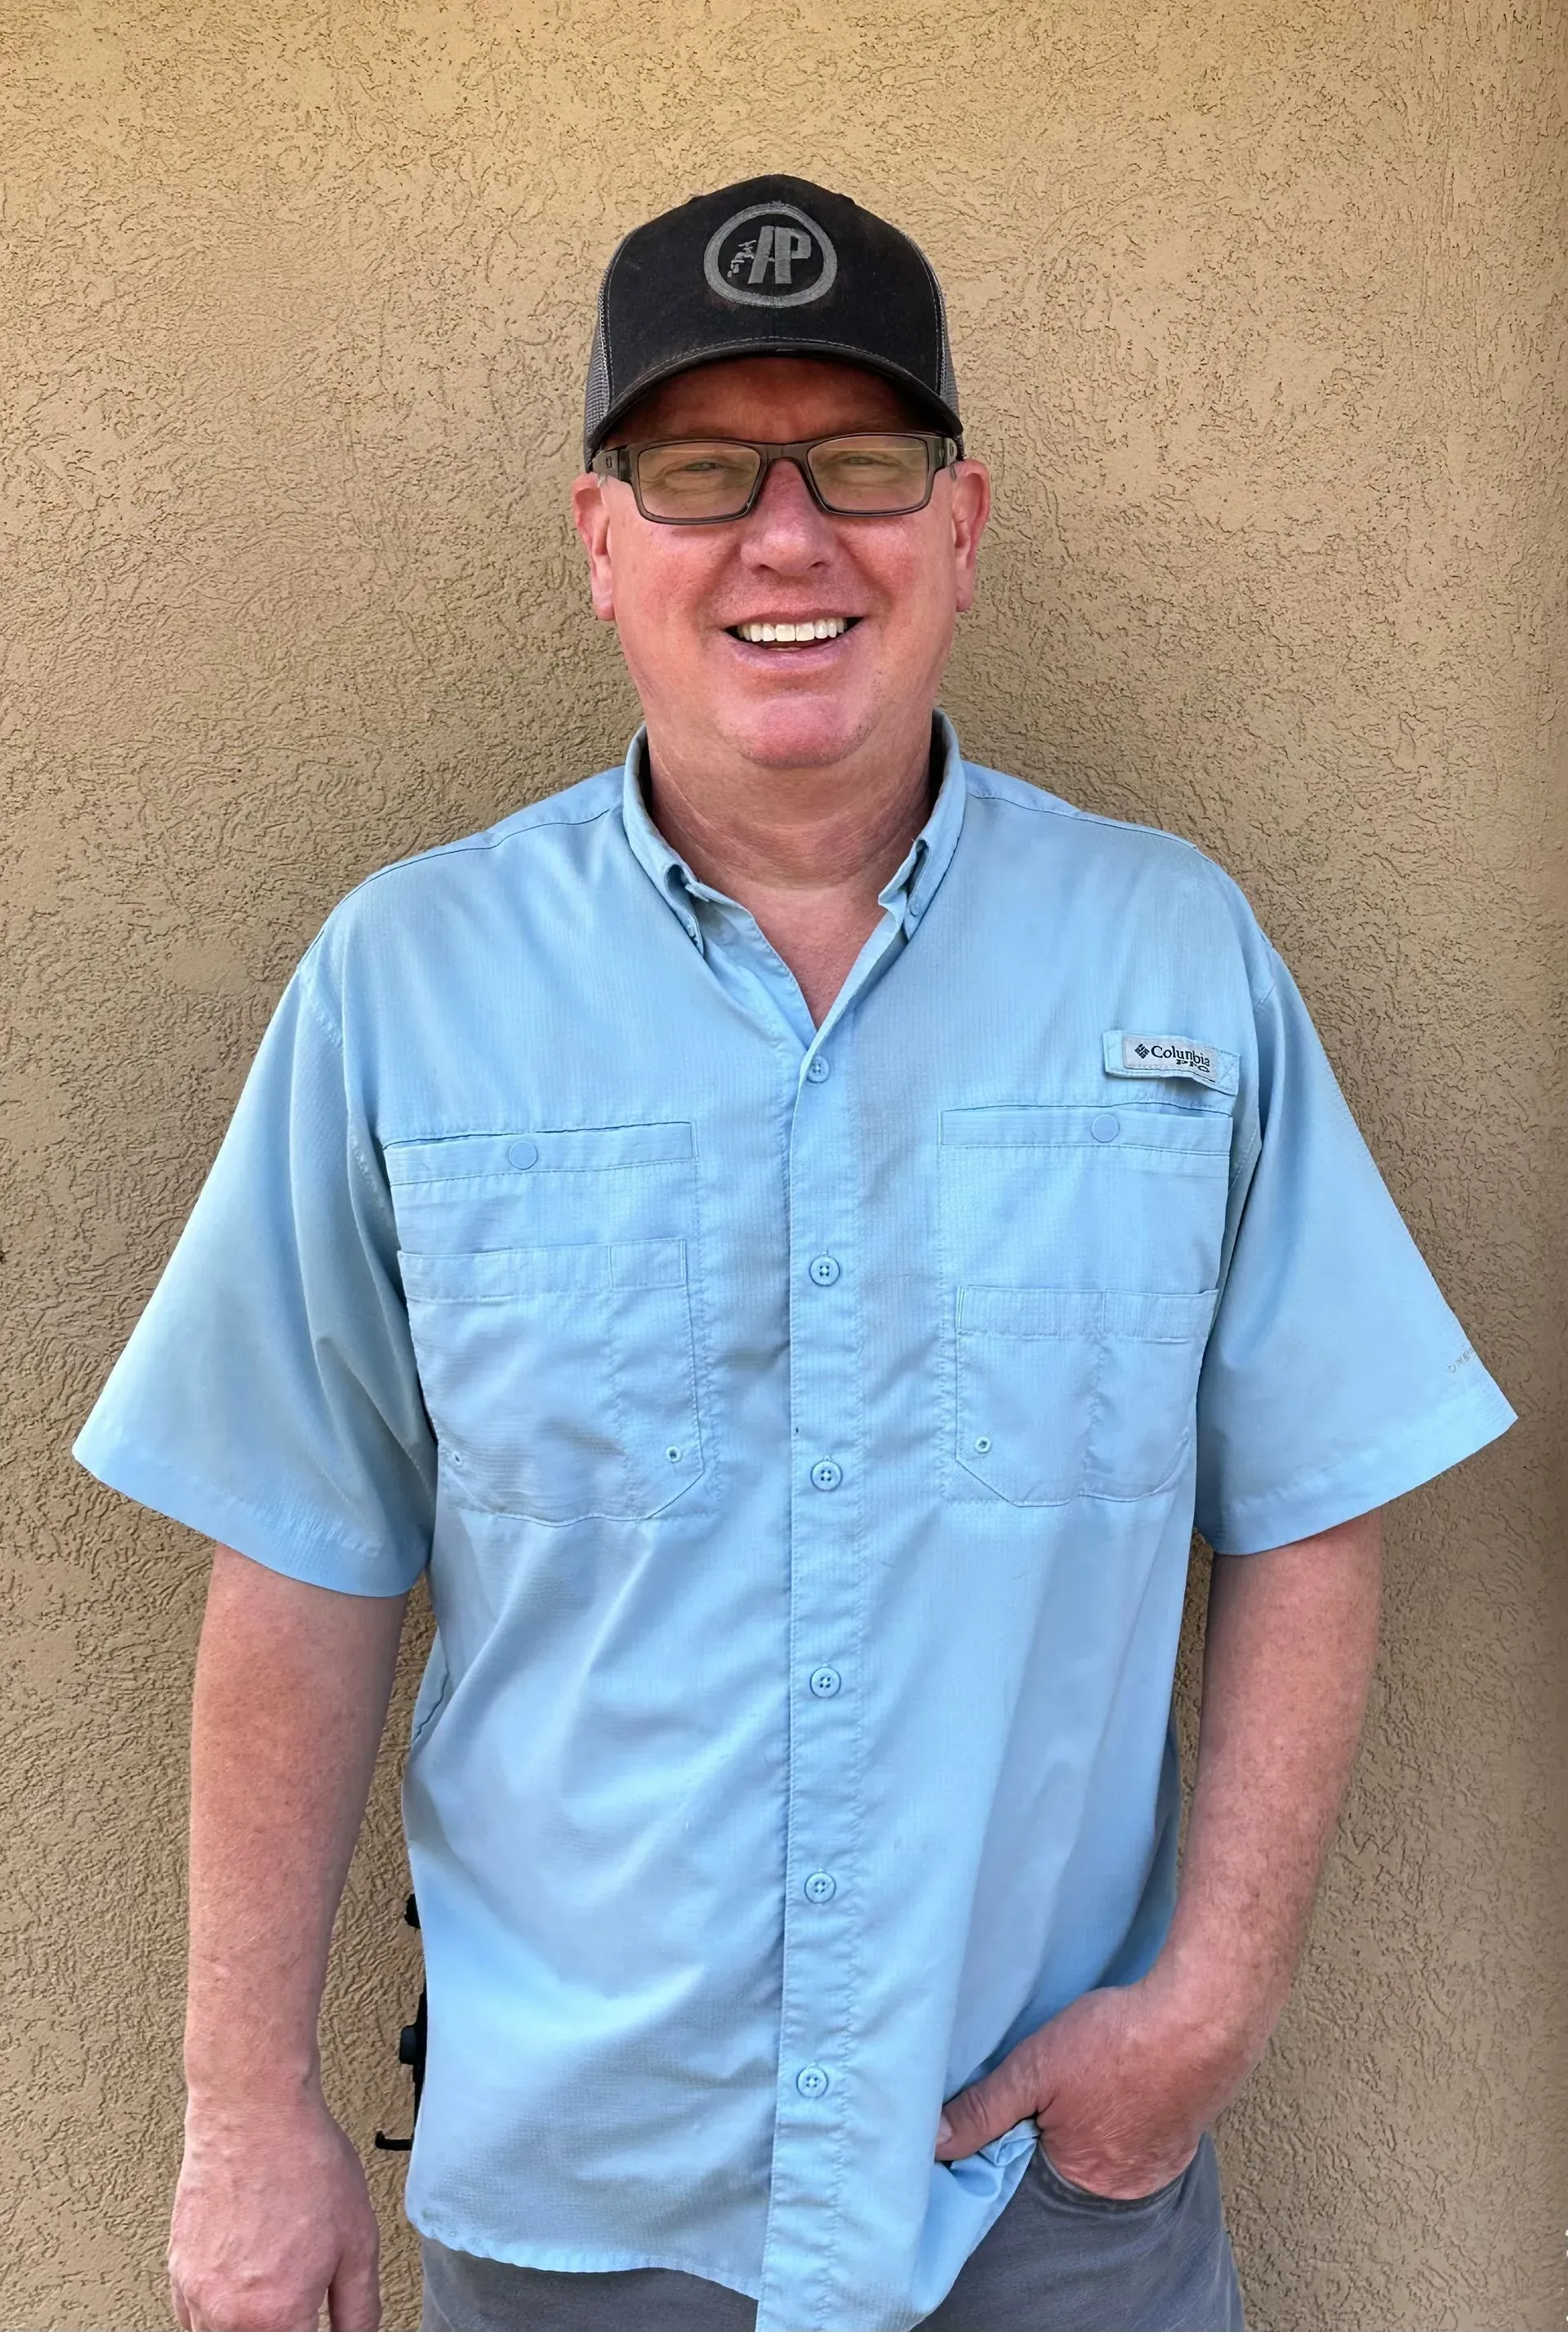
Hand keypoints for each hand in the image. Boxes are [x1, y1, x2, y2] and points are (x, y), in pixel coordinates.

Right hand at [169, 2088, 380, 2331]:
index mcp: (276, 2316)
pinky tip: (241, 2295)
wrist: (253, 2112)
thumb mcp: (358, 2241)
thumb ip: (359, 2309)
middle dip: (282, 2329)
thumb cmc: (304, 2164)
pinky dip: (215, 2318)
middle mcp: (227, 2315)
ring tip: (274, 2297)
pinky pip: (190, 2319)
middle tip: (300, 2308)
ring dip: (249, 2328)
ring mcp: (196, 2293)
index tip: (319, 2324)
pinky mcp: (178, 2270)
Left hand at [934, 1970, 1256, 2200]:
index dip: (1019, 2137)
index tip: (1019, 2106)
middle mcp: (1127, 2183)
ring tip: (1093, 2077)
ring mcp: (1163, 2160)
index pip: (1032, 2171)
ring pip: (1110, 2142)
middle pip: (1073, 2160)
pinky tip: (1126, 2077)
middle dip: (1061, 2128)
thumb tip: (934, 2143)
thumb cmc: (1118, 2041)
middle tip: (1061, 2086)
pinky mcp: (1187, 2131)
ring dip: (1098, 2116)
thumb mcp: (1036, 2069)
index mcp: (1084, 2178)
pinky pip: (1146, 2129)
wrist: (1204, 2014)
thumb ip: (985, 2108)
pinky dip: (1132, 2108)